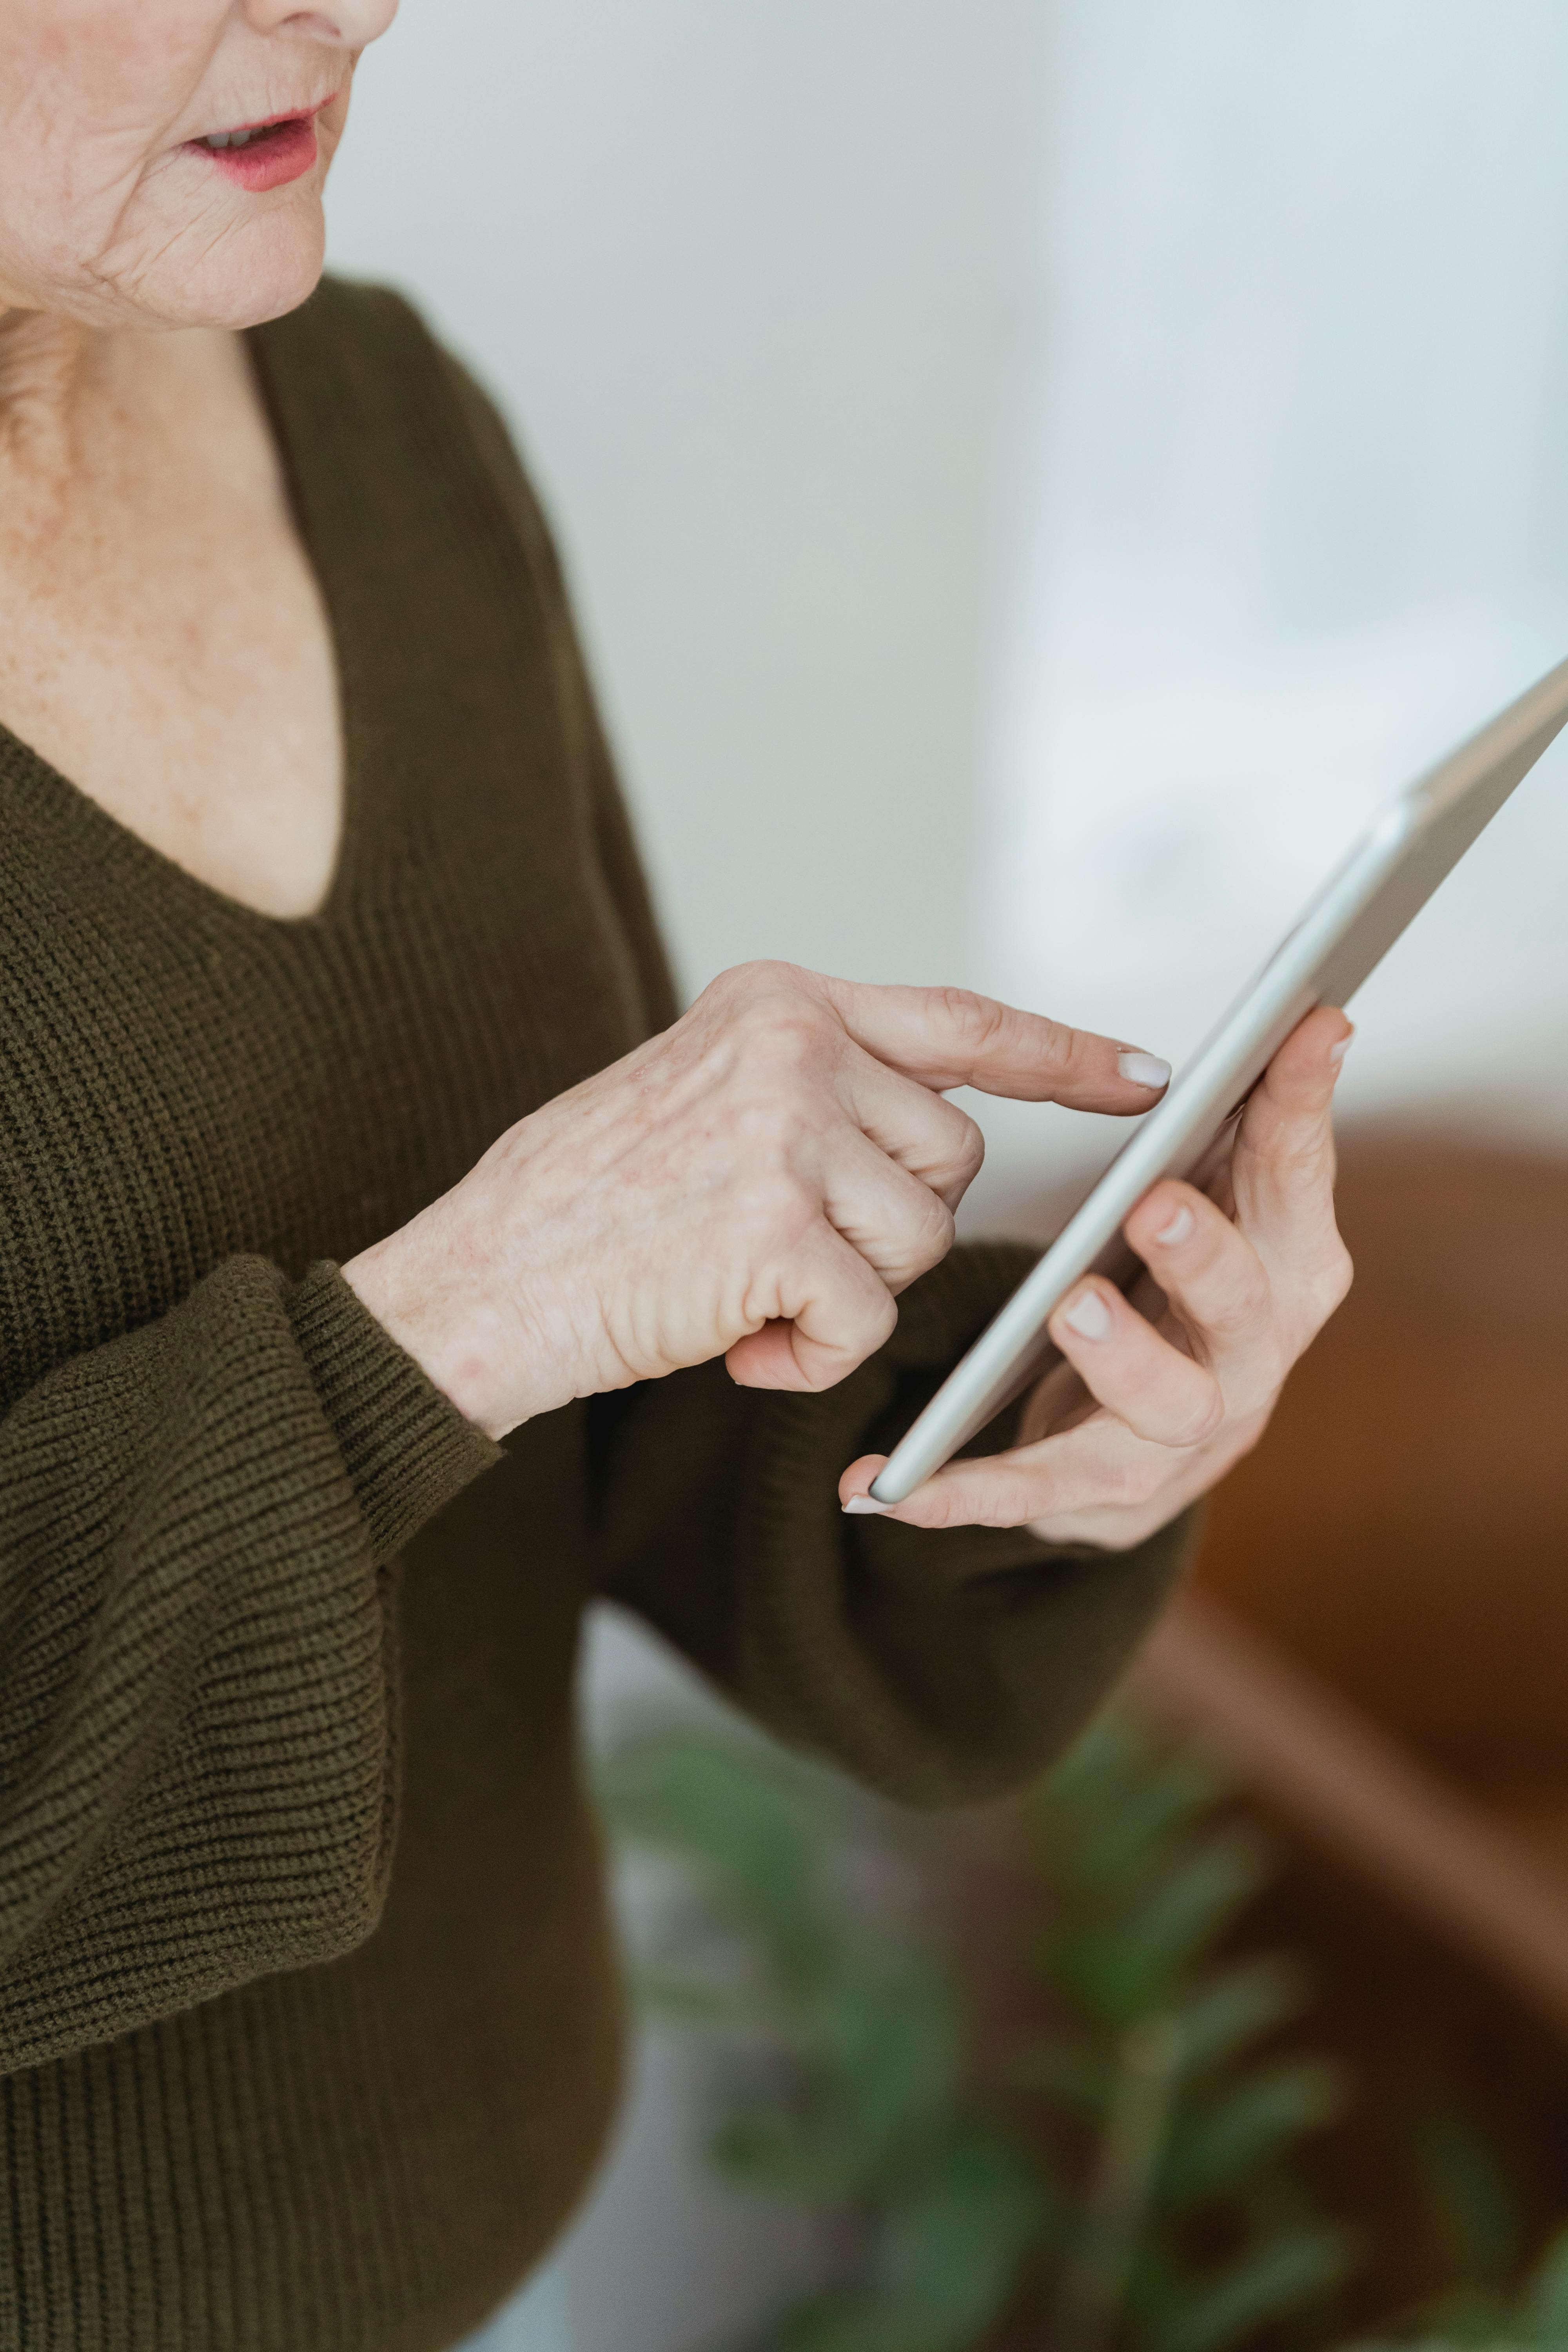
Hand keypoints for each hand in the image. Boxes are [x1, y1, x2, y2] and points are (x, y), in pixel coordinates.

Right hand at [342, 961, 1171, 1439]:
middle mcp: (792, 1043)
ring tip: (743, 1292)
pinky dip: (811, 1356)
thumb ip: (818, 1084)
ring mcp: (784, 1130)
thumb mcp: (706, 1091)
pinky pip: (865, 1318)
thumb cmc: (592, 1203)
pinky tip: (735, 1342)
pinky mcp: (776, 1228)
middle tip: (781, 1248)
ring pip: (918, 1240)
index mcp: (779, 999)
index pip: (961, 1020)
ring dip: (847, 1296)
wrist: (482, 1281)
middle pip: (950, 1154)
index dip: (1065, 1054)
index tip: (1151, 1077)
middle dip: (891, 1225)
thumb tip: (939, 1124)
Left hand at [839, 1006, 1353, 1550]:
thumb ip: (1252, 1122)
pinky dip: (960, 1493)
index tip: (1307, 1025)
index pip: (1298, 1180)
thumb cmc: (1176, 1293)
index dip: (1303, 1109)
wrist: (1139, 1437)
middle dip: (1206, 1257)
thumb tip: (1312, 1016)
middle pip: (1248, 1310)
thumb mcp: (1217, 1198)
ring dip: (1121, 1359)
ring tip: (1066, 1308)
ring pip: (1170, 1408)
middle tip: (1152, 1202)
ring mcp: (1185, 1437)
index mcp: (1285, 1268)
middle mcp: (1252, 1358)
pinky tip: (886, 1483)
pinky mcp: (1105, 1495)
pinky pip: (1031, 1494)